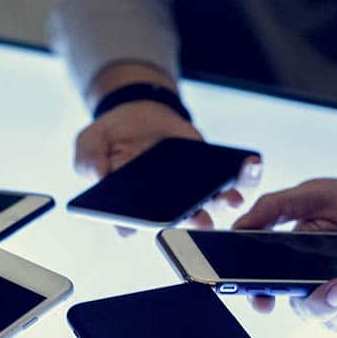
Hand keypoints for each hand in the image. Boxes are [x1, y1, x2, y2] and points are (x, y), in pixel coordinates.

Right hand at [75, 101, 257, 231]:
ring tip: (229, 199)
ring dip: (220, 204)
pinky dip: (240, 178)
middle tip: (201, 221)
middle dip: (191, 221)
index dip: (143, 226)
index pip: (136, 223)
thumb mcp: (90, 141)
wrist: (140, 111)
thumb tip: (99, 177)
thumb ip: (89, 160)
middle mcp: (161, 204)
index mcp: (130, 204)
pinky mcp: (208, 172)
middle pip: (178, 219)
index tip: (152, 226)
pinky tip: (247, 169)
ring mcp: (187, 191)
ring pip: (207, 205)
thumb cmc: (112, 135)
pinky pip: (226, 181)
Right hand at [233, 177, 336, 334]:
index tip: (264, 299)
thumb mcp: (319, 194)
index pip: (266, 286)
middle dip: (321, 301)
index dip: (259, 296)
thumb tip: (239, 224)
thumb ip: (277, 206)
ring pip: (336, 322)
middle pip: (304, 310)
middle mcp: (315, 288)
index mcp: (293, 263)